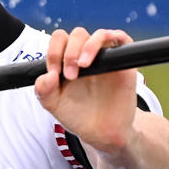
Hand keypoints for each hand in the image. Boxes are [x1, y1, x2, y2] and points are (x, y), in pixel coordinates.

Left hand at [34, 27, 139, 155]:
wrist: (102, 134)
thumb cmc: (78, 116)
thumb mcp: (53, 105)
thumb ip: (43, 90)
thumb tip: (47, 76)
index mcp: (67, 60)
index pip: (59, 39)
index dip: (54, 51)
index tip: (54, 72)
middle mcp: (86, 55)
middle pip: (77, 34)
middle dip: (69, 52)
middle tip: (70, 75)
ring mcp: (106, 58)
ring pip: (98, 35)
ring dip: (87, 46)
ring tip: (82, 65)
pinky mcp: (124, 63)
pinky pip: (122, 39)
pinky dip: (112, 38)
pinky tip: (100, 57)